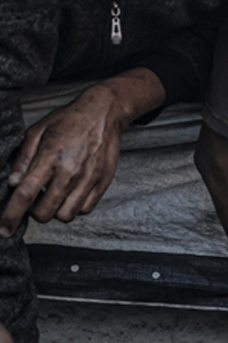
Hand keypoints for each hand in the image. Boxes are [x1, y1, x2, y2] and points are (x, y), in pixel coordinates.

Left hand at [0, 83, 129, 235]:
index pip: (25, 195)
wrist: (104, 113)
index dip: (11, 216)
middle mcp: (70, 172)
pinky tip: (71, 192)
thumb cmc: (69, 120)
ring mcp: (89, 179)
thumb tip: (13, 183)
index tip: (4, 230)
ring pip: (66, 215)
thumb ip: (23, 159)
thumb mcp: (37, 132)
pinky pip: (85, 209)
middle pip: (45, 212)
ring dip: (56, 210)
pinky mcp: (103, 182)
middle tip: (36, 198)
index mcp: (50, 158)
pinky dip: (75, 206)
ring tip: (55, 195)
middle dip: (35, 211)